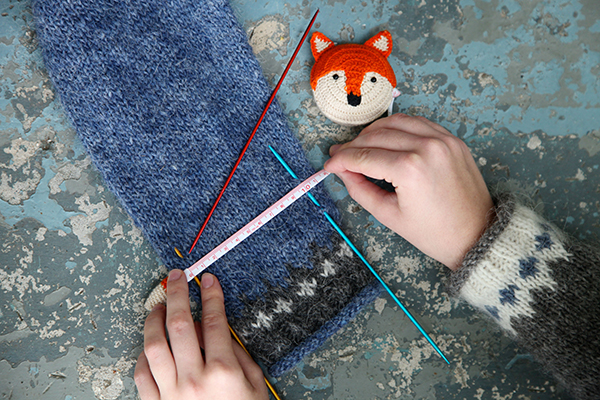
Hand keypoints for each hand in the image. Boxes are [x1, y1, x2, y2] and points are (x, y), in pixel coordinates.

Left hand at [135, 270, 268, 399]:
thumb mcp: (255, 385)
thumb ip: (239, 355)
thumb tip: (220, 330)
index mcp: (223, 371)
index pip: (213, 321)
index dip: (210, 296)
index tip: (208, 281)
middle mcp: (194, 379)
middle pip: (179, 325)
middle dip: (177, 294)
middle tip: (177, 277)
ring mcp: (171, 393)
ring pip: (153, 345)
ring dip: (153, 319)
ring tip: (157, 305)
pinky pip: (141, 373)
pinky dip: (143, 354)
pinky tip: (150, 344)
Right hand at [324, 114, 493, 270]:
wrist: (477, 234)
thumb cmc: (435, 232)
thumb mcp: (389, 215)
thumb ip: (360, 189)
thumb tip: (342, 172)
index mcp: (410, 168)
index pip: (363, 156)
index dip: (341, 160)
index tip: (329, 165)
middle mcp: (426, 146)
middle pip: (376, 135)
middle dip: (353, 146)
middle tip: (340, 157)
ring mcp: (442, 139)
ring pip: (396, 122)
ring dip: (373, 132)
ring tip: (360, 146)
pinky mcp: (452, 139)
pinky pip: (418, 123)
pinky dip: (398, 127)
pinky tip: (386, 138)